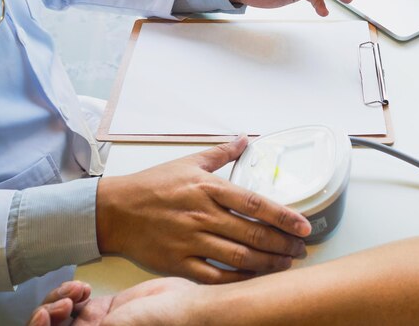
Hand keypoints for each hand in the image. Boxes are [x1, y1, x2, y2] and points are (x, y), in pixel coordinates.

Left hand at [29, 278, 202, 325]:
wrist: (184, 309)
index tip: (43, 319)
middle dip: (46, 317)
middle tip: (63, 306)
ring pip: (56, 315)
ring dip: (58, 301)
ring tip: (76, 293)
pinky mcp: (102, 310)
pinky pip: (73, 301)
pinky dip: (71, 292)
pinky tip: (84, 289)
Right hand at [96, 136, 310, 283]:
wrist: (114, 210)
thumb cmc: (151, 185)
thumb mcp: (187, 162)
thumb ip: (220, 152)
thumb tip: (244, 138)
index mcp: (208, 188)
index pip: (256, 203)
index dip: (284, 216)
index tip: (304, 226)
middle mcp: (203, 214)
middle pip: (253, 233)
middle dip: (283, 244)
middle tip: (301, 249)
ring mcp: (191, 240)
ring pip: (239, 257)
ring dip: (267, 263)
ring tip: (286, 264)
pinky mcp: (178, 262)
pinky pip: (214, 276)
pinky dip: (237, 280)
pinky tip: (254, 279)